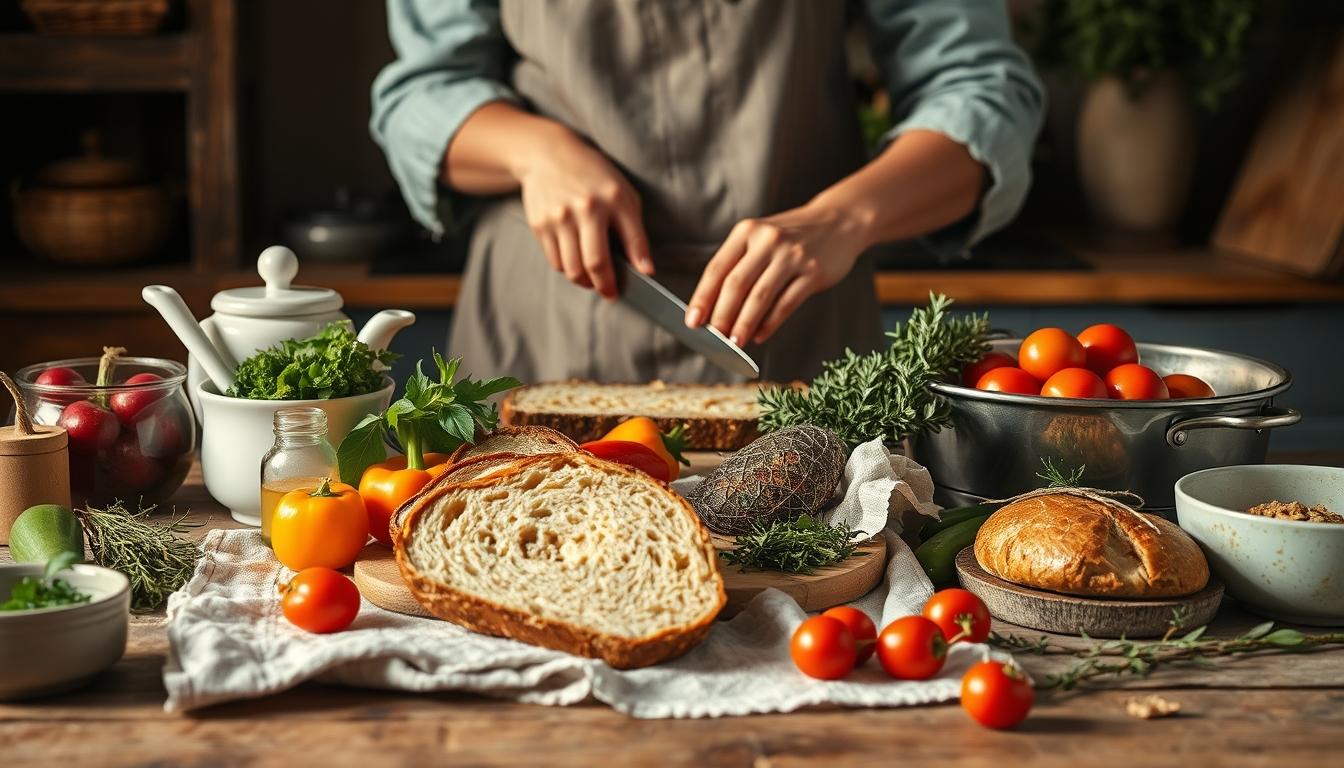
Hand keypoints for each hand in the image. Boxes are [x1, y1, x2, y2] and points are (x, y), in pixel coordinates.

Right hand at [517, 130, 652, 298]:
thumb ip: (634, 229)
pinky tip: (575, 263)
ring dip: (585, 282)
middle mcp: (585, 208)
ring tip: (592, 280)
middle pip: (595, 263)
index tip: (642, 281)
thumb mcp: (622, 193)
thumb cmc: (593, 177)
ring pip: (572, 269)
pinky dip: (567, 269)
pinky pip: (555, 261)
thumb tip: (644, 268)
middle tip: (610, 293)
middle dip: (606, 286)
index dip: (639, 266)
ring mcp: (559, 217)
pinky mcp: (540, 224)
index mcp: (613, 199)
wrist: (548, 155)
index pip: (632, 241)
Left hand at [686, 202, 872, 344]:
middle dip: (721, 315)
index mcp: (747, 231)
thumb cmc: (792, 237)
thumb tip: (716, 311)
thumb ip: (740, 267)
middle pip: (736, 284)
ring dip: (744, 324)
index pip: (717, 269)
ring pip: (760, 296)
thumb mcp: (761, 240)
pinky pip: (786, 303)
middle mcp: (768, 240)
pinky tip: (759, 336)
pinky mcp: (814, 271)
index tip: (692, 322)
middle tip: (714, 338)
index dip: (702, 298)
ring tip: (734, 343)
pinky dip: (770, 323)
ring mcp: (792, 255)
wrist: (839, 221)